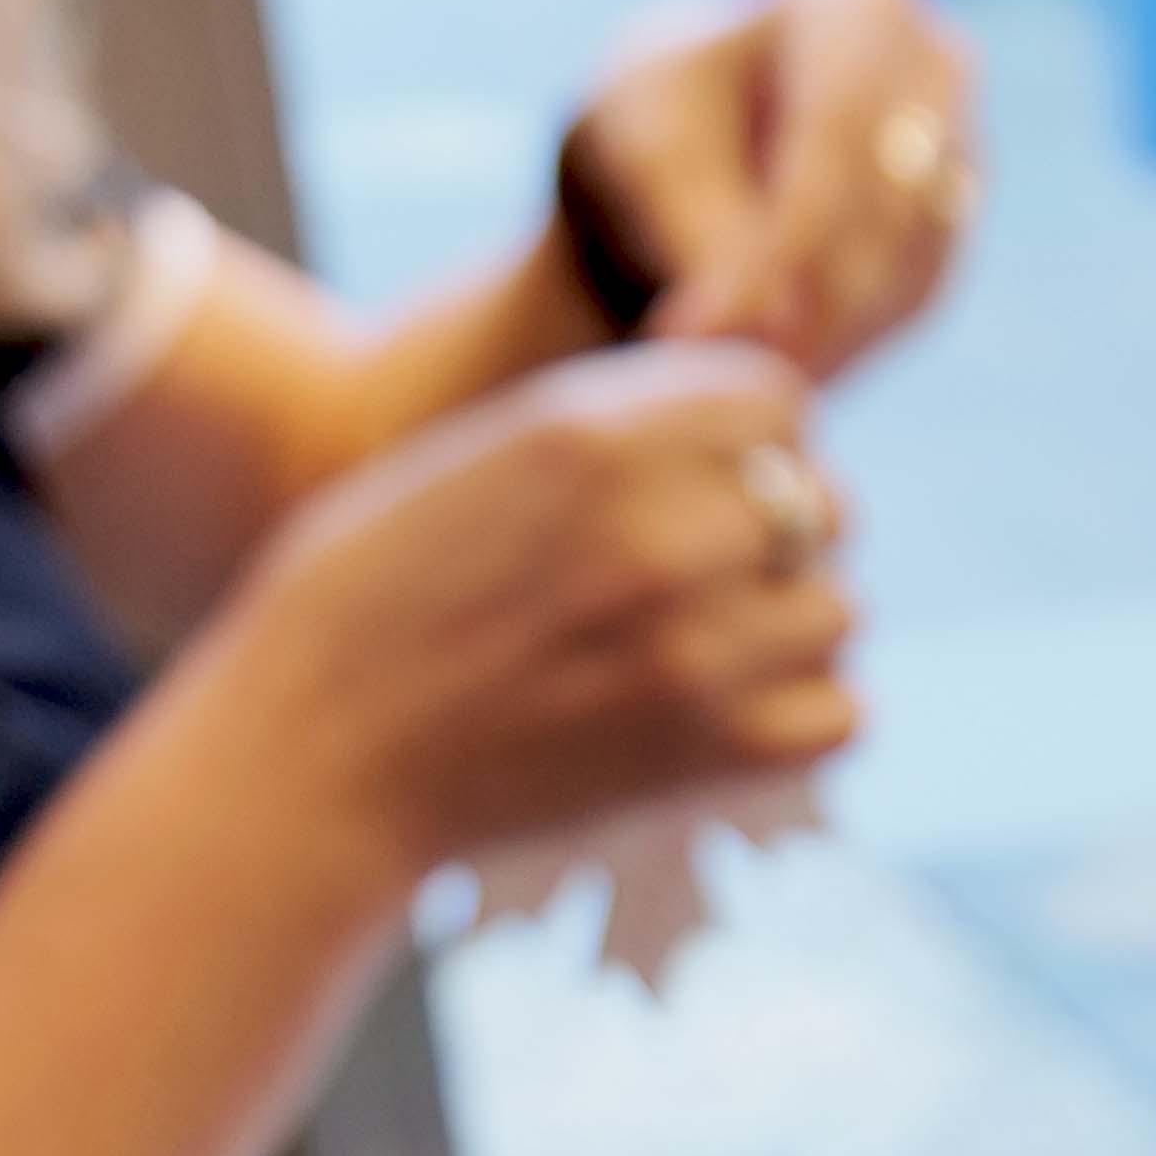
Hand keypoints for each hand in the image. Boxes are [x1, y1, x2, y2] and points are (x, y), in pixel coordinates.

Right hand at [176, 347, 858, 877]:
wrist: (315, 755)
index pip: (776, 399)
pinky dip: (800, 720)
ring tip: (712, 657)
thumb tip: (738, 440)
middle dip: (780, 540)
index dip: (754, 443)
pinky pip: (840, 717)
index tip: (711, 485)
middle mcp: (658, 530)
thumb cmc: (370, 601)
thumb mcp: (477, 460)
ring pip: (839, 613)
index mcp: (590, 436)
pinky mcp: (710, 755)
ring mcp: (694, 648)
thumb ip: (610, 436)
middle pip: (822, 505)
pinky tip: (730, 721)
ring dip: (792, 635)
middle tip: (711, 583)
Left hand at [569, 0, 981, 376]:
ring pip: (905, 265)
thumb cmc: (657, 122)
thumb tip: (762, 338)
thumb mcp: (648, 153)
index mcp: (860, 2)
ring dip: (819, 338)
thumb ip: (700, 235)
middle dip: (800, 304)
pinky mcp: (951, 233)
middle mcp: (936, 68)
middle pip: (885, 202)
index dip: (776, 241)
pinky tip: (775, 375)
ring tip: (731, 387)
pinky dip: (841, 345)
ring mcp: (961, 152)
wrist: (686, 153)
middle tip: (717, 382)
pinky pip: (910, 304)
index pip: (836, 129)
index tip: (700, 331)